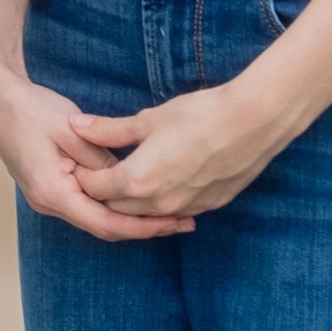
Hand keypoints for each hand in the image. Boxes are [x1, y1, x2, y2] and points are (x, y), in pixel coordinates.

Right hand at [0, 47, 195, 238]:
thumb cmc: (29, 109)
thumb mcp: (73, 130)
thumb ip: (102, 159)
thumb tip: (130, 179)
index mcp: (52, 192)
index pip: (105, 223)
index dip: (144, 227)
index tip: (176, 221)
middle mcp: (47, 202)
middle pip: (103, 227)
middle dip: (144, 226)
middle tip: (186, 220)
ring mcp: (48, 197)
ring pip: (97, 218)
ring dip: (132, 218)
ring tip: (171, 212)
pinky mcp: (52, 187)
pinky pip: (89, 206)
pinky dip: (116, 206)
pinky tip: (139, 198)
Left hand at [65, 78, 295, 225]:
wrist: (255, 122)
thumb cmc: (199, 116)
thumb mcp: (148, 120)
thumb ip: (109, 130)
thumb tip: (76, 126)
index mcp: (136, 181)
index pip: (94, 189)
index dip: (83, 175)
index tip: (80, 162)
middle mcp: (159, 203)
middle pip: (116, 207)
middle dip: (103, 193)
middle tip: (99, 172)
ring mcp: (187, 207)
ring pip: (147, 214)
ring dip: (133, 202)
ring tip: (128, 179)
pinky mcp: (210, 205)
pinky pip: (176, 212)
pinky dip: (162, 204)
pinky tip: (163, 185)